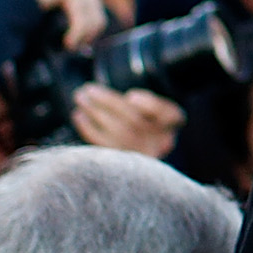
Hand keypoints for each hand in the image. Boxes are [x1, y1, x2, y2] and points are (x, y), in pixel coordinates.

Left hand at [70, 82, 185, 157]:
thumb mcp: (150, 102)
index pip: (166, 114)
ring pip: (119, 133)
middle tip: (88, 89)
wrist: (142, 146)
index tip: (131, 96)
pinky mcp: (125, 162)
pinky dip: (90, 130)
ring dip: (95, 113)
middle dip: (109, 103)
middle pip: (135, 122)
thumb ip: (139, 98)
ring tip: (81, 99)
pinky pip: (106, 146)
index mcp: (173, 121)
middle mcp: (162, 140)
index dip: (149, 106)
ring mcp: (144, 154)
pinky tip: (80, 116)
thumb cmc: (144, 114)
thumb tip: (123, 97)